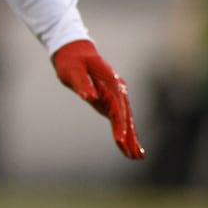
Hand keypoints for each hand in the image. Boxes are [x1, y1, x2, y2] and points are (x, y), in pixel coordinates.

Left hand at [51, 39, 144, 159]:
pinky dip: (124, 131)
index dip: (119, 125)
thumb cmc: (71, 60)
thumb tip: (89, 97)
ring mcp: (116, 95)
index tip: (120, 140)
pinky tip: (128, 145)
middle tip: (135, 156)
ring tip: (137, 157)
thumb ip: (82, 83)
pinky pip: (119, 118)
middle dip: (130, 137)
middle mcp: (118, 90)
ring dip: (131, 138)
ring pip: (125, 119)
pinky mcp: (111, 99)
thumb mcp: (72, 71)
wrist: (74, 50)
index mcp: (110, 83)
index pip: (117, 108)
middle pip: (125, 117)